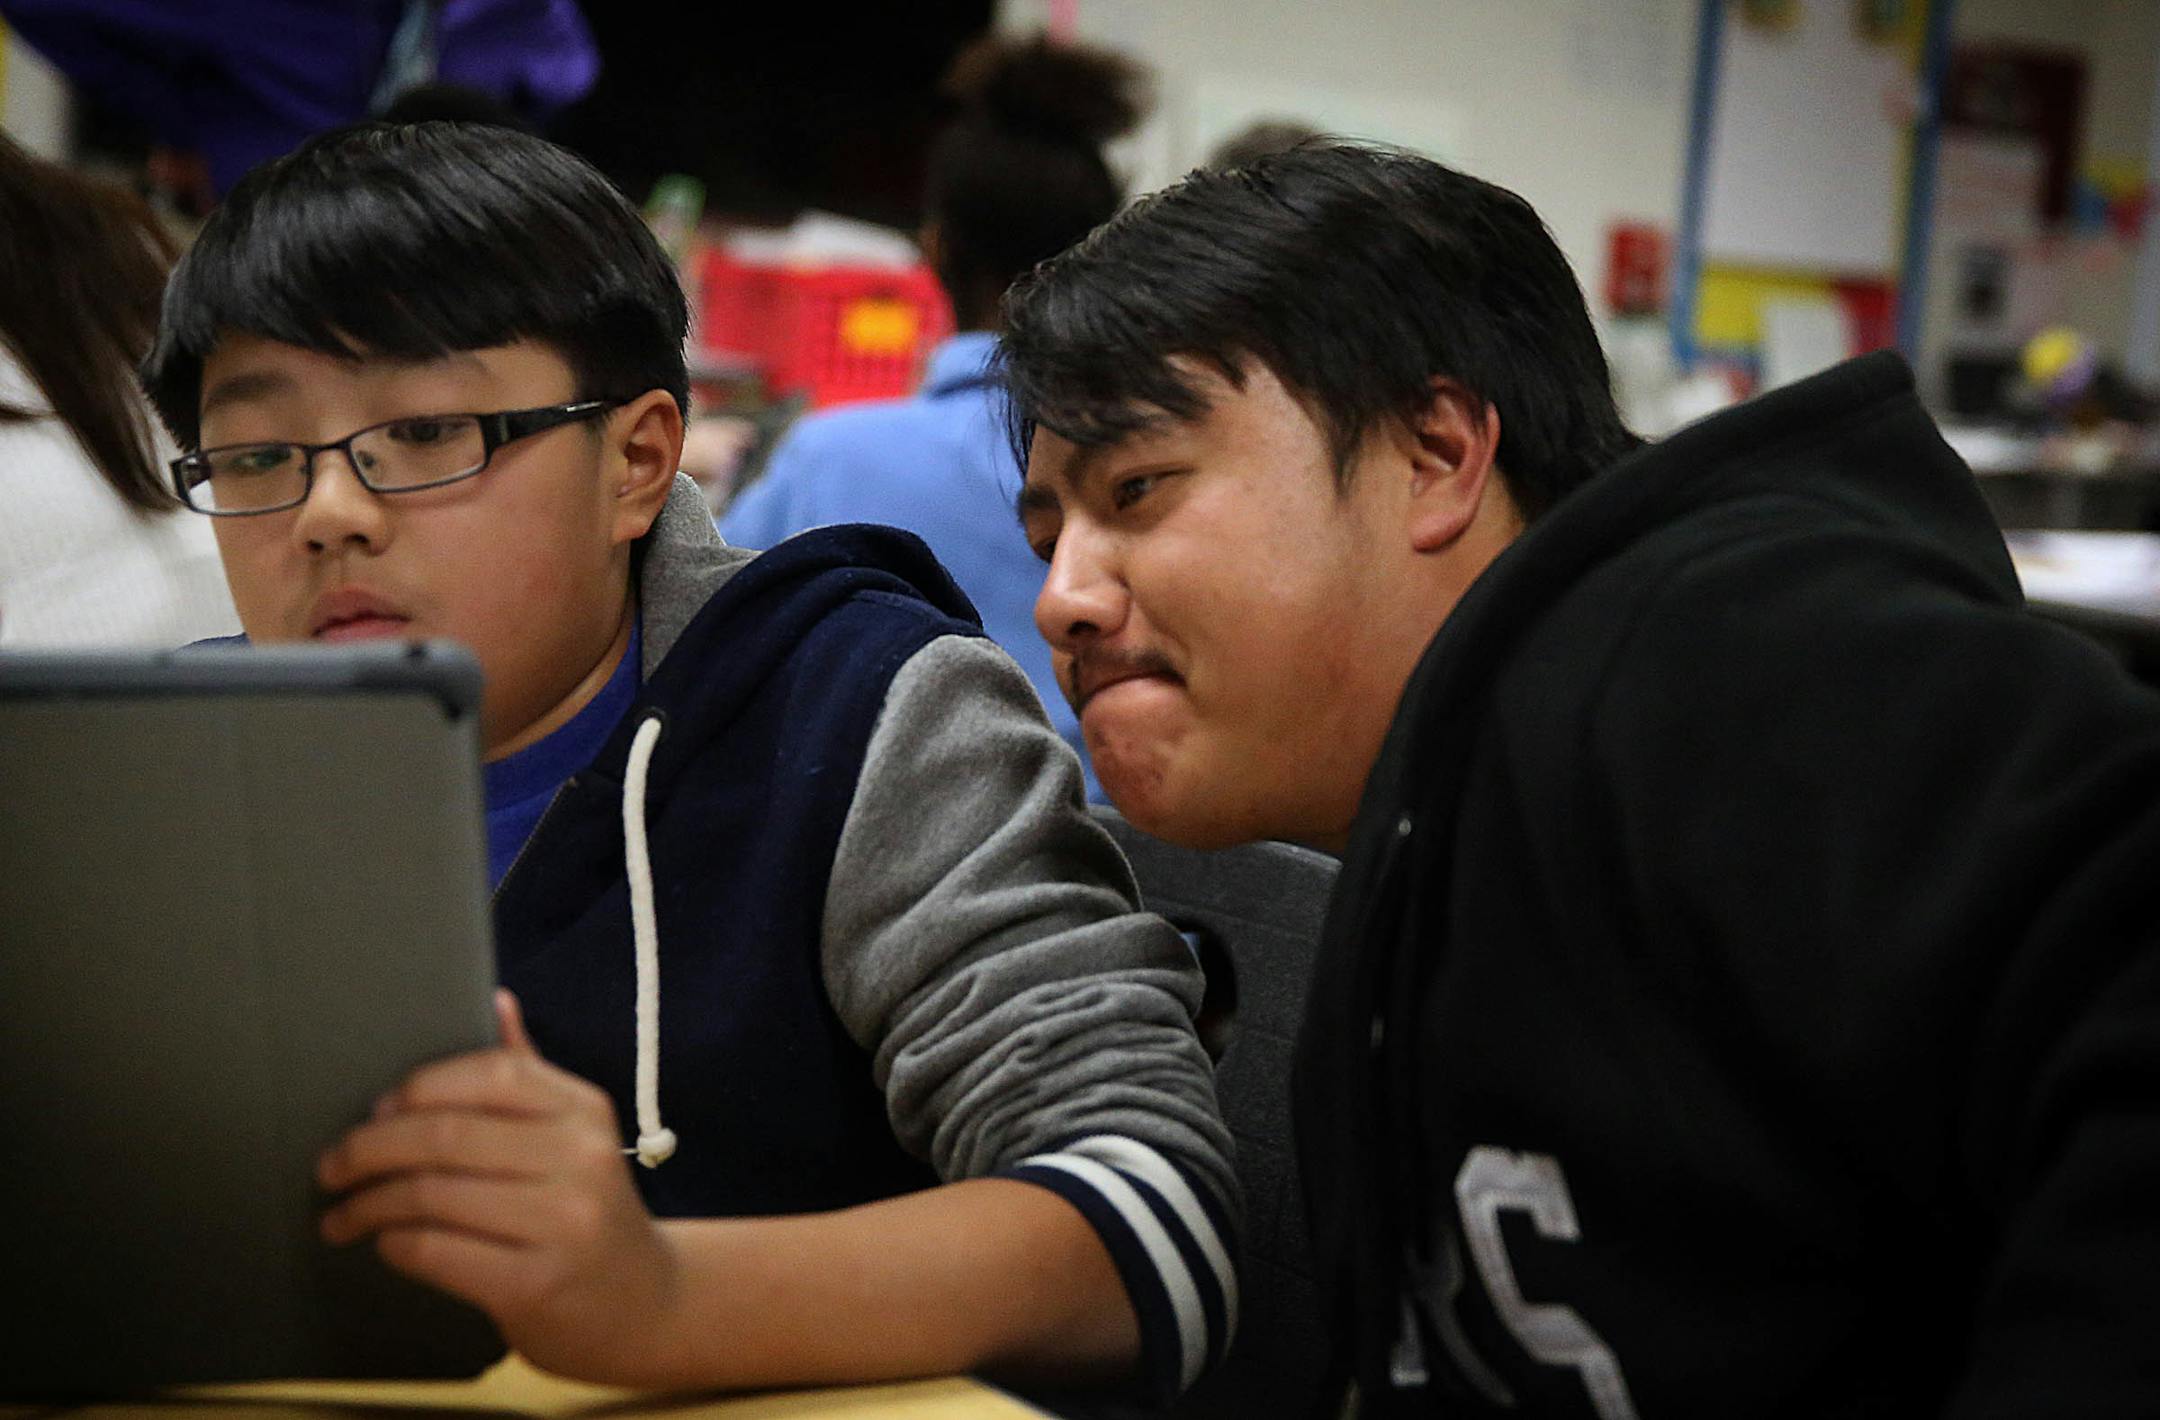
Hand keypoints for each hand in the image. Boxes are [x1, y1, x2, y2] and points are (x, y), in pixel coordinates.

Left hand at [317, 990, 683, 1382]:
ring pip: (431, 1195)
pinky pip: (436, 1251)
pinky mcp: (536, 1284)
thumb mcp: (575, 1138)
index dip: (419, 1087)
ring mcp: (563, 1223)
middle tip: (330, 1169)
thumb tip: (494, 999)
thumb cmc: (588, 1213)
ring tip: (341, 1216)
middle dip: (369, 1150)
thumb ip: (530, 1075)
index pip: (491, 1073)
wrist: (645, 1305)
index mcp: (585, 1109)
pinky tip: (385, 1244)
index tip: (374, 1110)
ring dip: (367, 1205)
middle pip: (447, 1135)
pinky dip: (395, 1245)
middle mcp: (582, 1158)